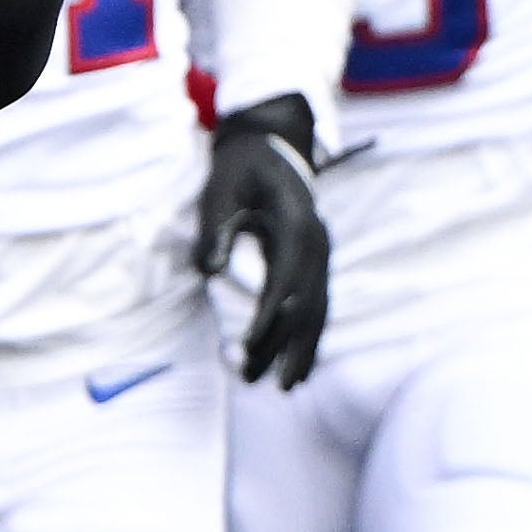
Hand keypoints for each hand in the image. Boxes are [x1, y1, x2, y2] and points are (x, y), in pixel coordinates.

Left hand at [196, 93, 331, 388]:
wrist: (270, 145)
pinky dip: (310, 335)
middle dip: (283, 345)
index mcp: (297, 224)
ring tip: (286, 386)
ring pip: (318, 309)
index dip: (267, 317)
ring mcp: (323, 253)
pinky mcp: (317, 261)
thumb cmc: (239, 167)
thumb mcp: (220, 186)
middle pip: (306, 304)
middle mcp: (318, 243)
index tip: (247, 347)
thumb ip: (215, 226)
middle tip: (255, 380)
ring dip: (302, 349)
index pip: (284, 281)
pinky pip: (318, 304)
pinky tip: (299, 363)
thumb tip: (209, 270)